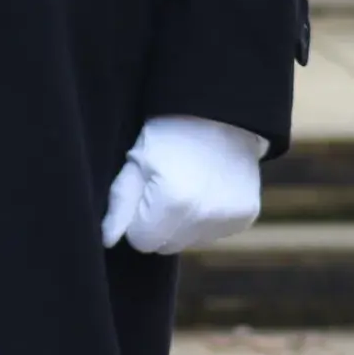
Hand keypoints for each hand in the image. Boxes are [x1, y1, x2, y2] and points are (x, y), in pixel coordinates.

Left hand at [100, 116, 265, 254]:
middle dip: (159, 223)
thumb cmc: (170, 130)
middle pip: (167, 245)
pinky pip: (214, 232)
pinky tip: (207, 188)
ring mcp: (228, 218)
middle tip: (165, 184)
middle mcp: (203, 216)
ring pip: (190, 241)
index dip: (137, 218)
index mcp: (172, 202)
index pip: (141, 241)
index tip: (144, 191)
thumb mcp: (137, 159)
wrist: (219, 109)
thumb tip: (108, 240)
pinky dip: (207, 217)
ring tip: (187, 184)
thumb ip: (121, 203)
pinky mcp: (245, 216)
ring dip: (183, 222)